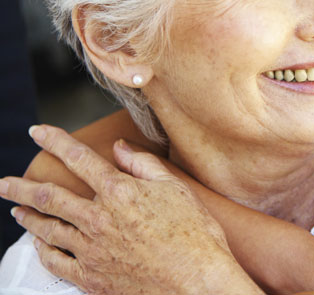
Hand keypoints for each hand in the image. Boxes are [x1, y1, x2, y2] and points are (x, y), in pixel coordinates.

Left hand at [0, 125, 262, 294]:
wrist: (197, 282)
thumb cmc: (195, 234)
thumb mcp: (176, 189)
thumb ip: (143, 165)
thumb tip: (119, 148)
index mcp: (119, 192)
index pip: (78, 158)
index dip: (55, 141)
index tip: (37, 131)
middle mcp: (98, 219)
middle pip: (49, 197)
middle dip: (21, 187)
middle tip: (4, 183)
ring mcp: (91, 250)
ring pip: (47, 229)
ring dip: (28, 218)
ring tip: (17, 211)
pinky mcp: (91, 277)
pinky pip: (56, 262)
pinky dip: (43, 250)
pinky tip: (39, 244)